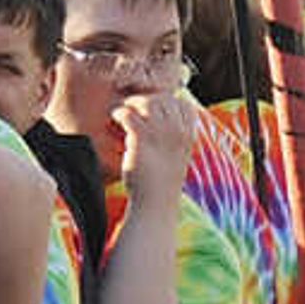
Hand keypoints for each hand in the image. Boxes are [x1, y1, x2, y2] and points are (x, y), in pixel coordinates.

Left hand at [118, 88, 202, 205]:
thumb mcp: (176, 157)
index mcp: (189, 137)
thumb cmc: (162, 182)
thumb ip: (174, 138)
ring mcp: (161, 137)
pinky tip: (115, 118)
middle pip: (165, 99)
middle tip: (132, 106)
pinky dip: (119, 112)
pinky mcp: (141, 142)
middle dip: (147, 99)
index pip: (184, 105)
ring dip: (132, 103)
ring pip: (148, 103)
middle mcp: (178, 134)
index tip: (153, 107)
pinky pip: (129, 115)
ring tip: (123, 112)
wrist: (155, 205)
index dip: (167, 101)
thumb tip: (161, 122)